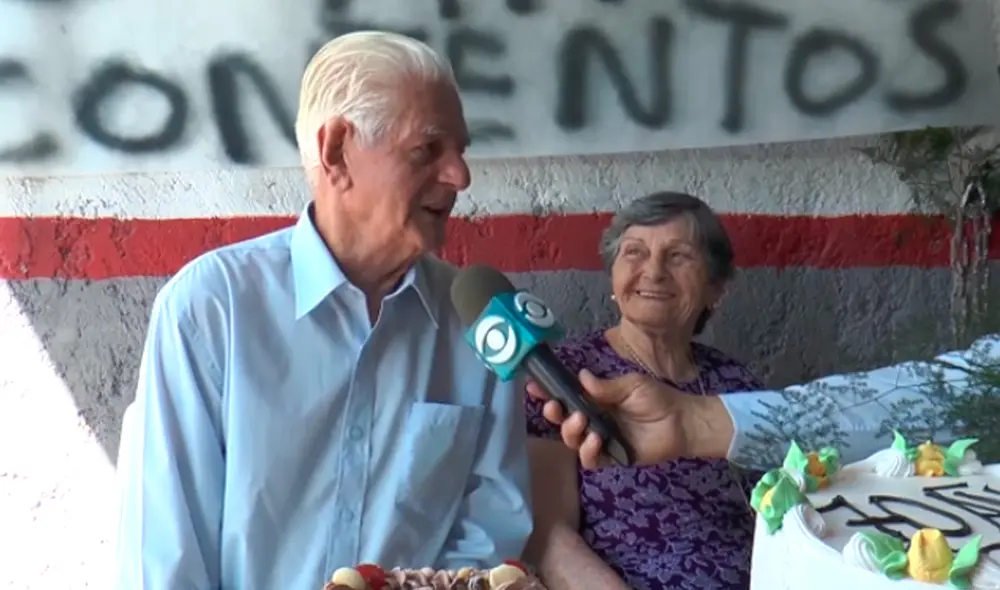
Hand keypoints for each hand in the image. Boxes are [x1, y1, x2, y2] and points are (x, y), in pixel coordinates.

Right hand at [526, 369, 730, 468]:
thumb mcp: (631, 385)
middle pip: (562, 420)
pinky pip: (590, 459)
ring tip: (580, 422)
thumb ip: (605, 386)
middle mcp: (593, 420)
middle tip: (554, 406)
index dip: (548, 393)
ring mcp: (601, 440)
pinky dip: (587, 451)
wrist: (682, 422)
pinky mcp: (611, 457)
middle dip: (553, 413)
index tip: (534, 386)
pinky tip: (595, 440)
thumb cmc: (658, 399)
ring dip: (570, 431)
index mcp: (595, 400)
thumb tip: (581, 377)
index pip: (566, 396)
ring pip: (572, 441)